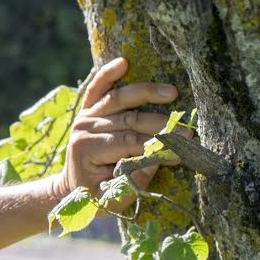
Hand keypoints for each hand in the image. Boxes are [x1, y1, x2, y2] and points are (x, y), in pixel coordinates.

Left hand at [52, 56, 192, 212]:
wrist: (71, 187)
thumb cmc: (95, 195)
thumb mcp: (113, 197)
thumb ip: (133, 181)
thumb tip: (158, 160)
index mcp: (87, 149)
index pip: (130, 143)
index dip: (158, 146)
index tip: (183, 150)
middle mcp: (85, 128)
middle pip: (129, 120)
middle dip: (162, 124)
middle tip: (188, 128)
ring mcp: (85, 115)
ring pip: (119, 100)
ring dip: (147, 93)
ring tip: (172, 92)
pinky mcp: (87, 108)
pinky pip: (98, 87)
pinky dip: (109, 74)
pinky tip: (123, 62)